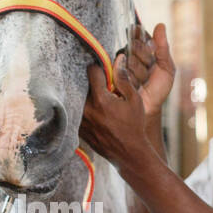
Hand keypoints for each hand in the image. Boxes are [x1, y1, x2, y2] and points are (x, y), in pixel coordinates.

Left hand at [81, 57, 151, 174]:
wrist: (128, 153)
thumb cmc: (134, 126)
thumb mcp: (134, 100)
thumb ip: (123, 79)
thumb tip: (119, 59)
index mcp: (100, 99)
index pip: (92, 71)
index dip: (100, 68)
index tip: (105, 72)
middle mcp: (86, 109)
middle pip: (82, 83)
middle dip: (91, 82)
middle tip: (102, 85)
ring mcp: (80, 120)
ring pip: (78, 97)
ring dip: (86, 95)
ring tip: (100, 100)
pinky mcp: (79, 128)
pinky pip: (77, 112)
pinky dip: (84, 108)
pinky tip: (96, 112)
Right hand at [116, 22, 174, 120]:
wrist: (148, 108)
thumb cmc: (158, 89)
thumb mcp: (166, 68)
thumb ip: (163, 48)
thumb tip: (160, 25)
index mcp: (141, 49)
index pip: (141, 36)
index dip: (146, 46)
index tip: (151, 55)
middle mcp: (128, 54)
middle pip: (135, 46)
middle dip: (145, 61)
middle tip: (148, 73)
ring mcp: (118, 64)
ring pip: (129, 59)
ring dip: (140, 73)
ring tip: (142, 83)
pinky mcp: (111, 75)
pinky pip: (121, 71)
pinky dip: (132, 80)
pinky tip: (136, 86)